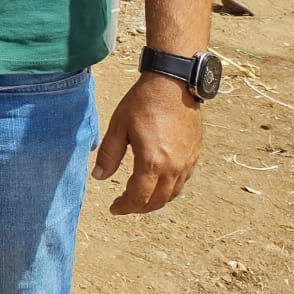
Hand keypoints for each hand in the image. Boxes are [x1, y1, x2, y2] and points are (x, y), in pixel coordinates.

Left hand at [92, 72, 203, 213]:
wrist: (173, 84)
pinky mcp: (194, 156)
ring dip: (154, 201)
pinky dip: (168, 191)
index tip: (114, 208)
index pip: (138, 197)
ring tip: (137, 198)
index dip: (125, 207)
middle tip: (123, 205)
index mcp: (153, 162)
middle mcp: (174, 168)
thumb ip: (108, 154)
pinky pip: (182, 183)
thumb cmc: (143, 102)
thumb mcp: (118, 126)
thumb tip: (98, 177)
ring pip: (172, 195)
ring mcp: (187, 163)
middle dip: (138, 208)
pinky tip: (156, 185)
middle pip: (157, 201)